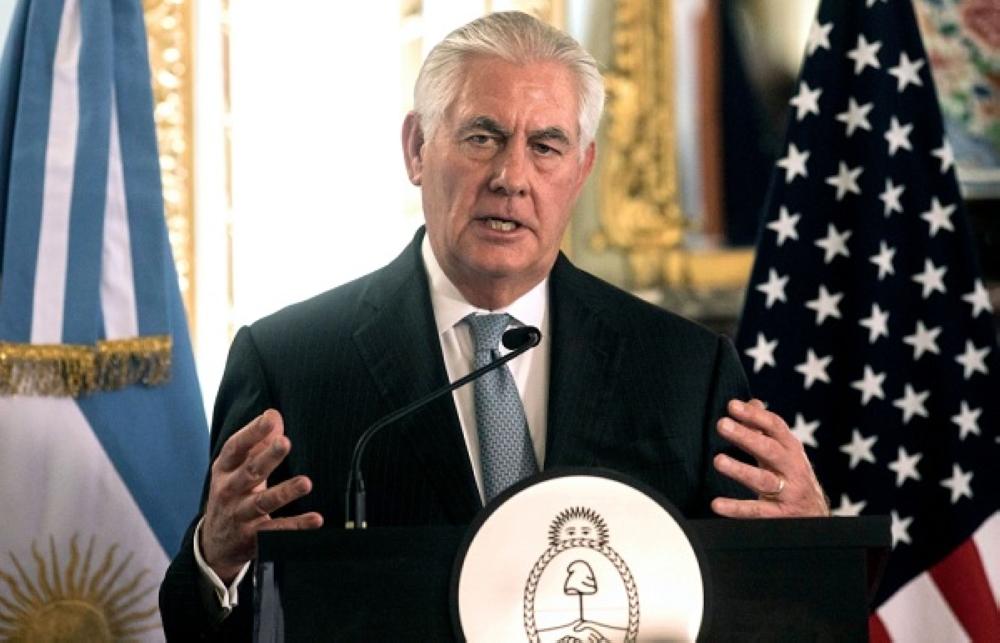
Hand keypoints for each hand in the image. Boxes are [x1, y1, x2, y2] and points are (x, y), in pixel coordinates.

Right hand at [200, 409, 322, 582]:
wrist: (214, 542)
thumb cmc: (232, 493)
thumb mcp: (237, 468)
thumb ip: (257, 442)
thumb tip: (274, 414)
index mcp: (224, 470)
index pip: (235, 448)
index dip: (251, 433)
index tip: (269, 419)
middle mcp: (229, 492)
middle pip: (249, 473)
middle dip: (267, 457)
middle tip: (285, 443)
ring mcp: (240, 516)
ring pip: (263, 503)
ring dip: (285, 492)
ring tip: (305, 483)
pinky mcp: (253, 538)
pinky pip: (277, 531)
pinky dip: (296, 526)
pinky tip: (315, 519)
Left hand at [711, 399, 828, 517]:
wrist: (815, 516)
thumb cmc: (792, 477)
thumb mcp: (784, 452)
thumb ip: (766, 429)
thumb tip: (753, 401)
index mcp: (791, 450)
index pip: (775, 427)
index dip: (754, 415)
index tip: (732, 406)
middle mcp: (792, 468)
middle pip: (769, 449)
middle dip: (746, 436)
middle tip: (722, 424)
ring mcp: (788, 492)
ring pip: (763, 480)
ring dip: (740, 470)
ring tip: (718, 461)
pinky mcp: (780, 516)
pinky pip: (757, 511)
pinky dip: (736, 508)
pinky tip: (717, 504)